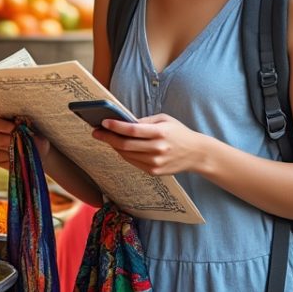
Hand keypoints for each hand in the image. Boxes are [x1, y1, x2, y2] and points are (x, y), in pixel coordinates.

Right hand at [0, 116, 49, 169]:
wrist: (41, 154)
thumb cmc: (37, 139)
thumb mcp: (35, 133)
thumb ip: (27, 128)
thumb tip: (21, 126)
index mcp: (4, 124)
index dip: (3, 125)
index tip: (14, 128)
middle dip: (4, 138)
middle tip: (16, 140)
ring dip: (9, 150)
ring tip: (21, 150)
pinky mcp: (0, 161)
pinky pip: (1, 161)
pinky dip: (11, 160)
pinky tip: (20, 159)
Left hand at [92, 113, 207, 175]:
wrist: (196, 153)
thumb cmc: (178, 133)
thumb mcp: (164, 120)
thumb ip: (144, 122)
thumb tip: (123, 122)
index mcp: (160, 132)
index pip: (132, 130)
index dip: (115, 127)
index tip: (103, 122)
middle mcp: (157, 149)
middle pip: (125, 144)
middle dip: (108, 137)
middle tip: (96, 132)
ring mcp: (155, 162)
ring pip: (126, 154)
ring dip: (114, 146)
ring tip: (106, 138)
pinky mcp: (154, 171)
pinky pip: (133, 162)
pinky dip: (124, 154)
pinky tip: (119, 147)